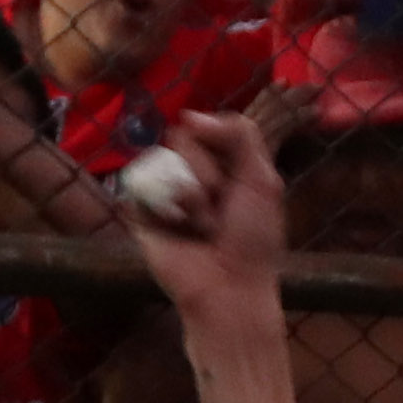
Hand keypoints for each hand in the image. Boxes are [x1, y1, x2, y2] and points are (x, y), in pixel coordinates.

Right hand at [119, 109, 288, 321]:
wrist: (228, 286)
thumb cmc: (253, 238)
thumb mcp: (262, 179)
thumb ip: (239, 134)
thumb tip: (188, 115)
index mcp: (222, 160)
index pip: (207, 123)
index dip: (220, 141)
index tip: (237, 174)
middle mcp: (190, 169)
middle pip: (184, 137)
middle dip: (208, 173)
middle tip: (220, 206)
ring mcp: (163, 187)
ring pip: (163, 158)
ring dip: (191, 193)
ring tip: (201, 223)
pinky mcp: (140, 208)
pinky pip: (141, 184)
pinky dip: (165, 207)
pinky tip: (179, 229)